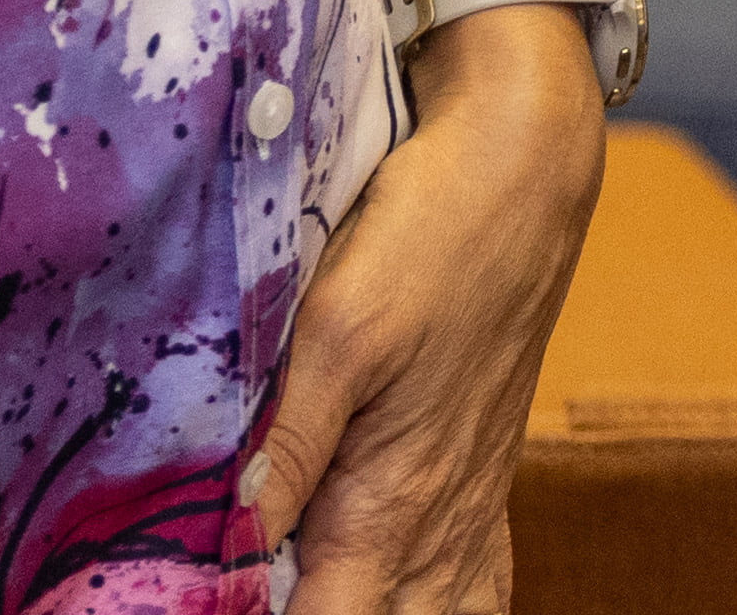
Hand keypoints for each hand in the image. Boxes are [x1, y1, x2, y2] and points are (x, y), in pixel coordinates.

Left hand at [239, 15, 603, 614]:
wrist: (527, 167)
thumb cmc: (436, 233)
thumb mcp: (343, 326)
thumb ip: (291, 440)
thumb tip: (230, 534)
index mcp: (394, 501)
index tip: (208, 600)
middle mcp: (438, 520)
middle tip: (250, 591)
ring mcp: (469, 502)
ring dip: (376, 614)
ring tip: (312, 591)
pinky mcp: (482, 473)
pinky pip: (477, 585)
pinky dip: (441, 606)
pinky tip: (405, 595)